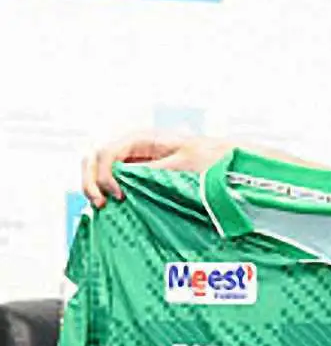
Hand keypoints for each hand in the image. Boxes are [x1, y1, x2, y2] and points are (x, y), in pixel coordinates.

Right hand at [83, 132, 232, 207]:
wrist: (225, 159)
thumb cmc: (210, 156)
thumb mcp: (183, 164)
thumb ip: (153, 171)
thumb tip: (125, 180)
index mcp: (140, 139)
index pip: (106, 153)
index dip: (104, 175)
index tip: (118, 196)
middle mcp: (132, 147)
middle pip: (93, 159)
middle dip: (91, 181)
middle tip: (101, 204)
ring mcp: (133, 160)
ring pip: (98, 169)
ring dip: (95, 187)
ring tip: (104, 206)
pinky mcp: (138, 174)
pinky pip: (113, 179)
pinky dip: (107, 191)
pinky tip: (115, 206)